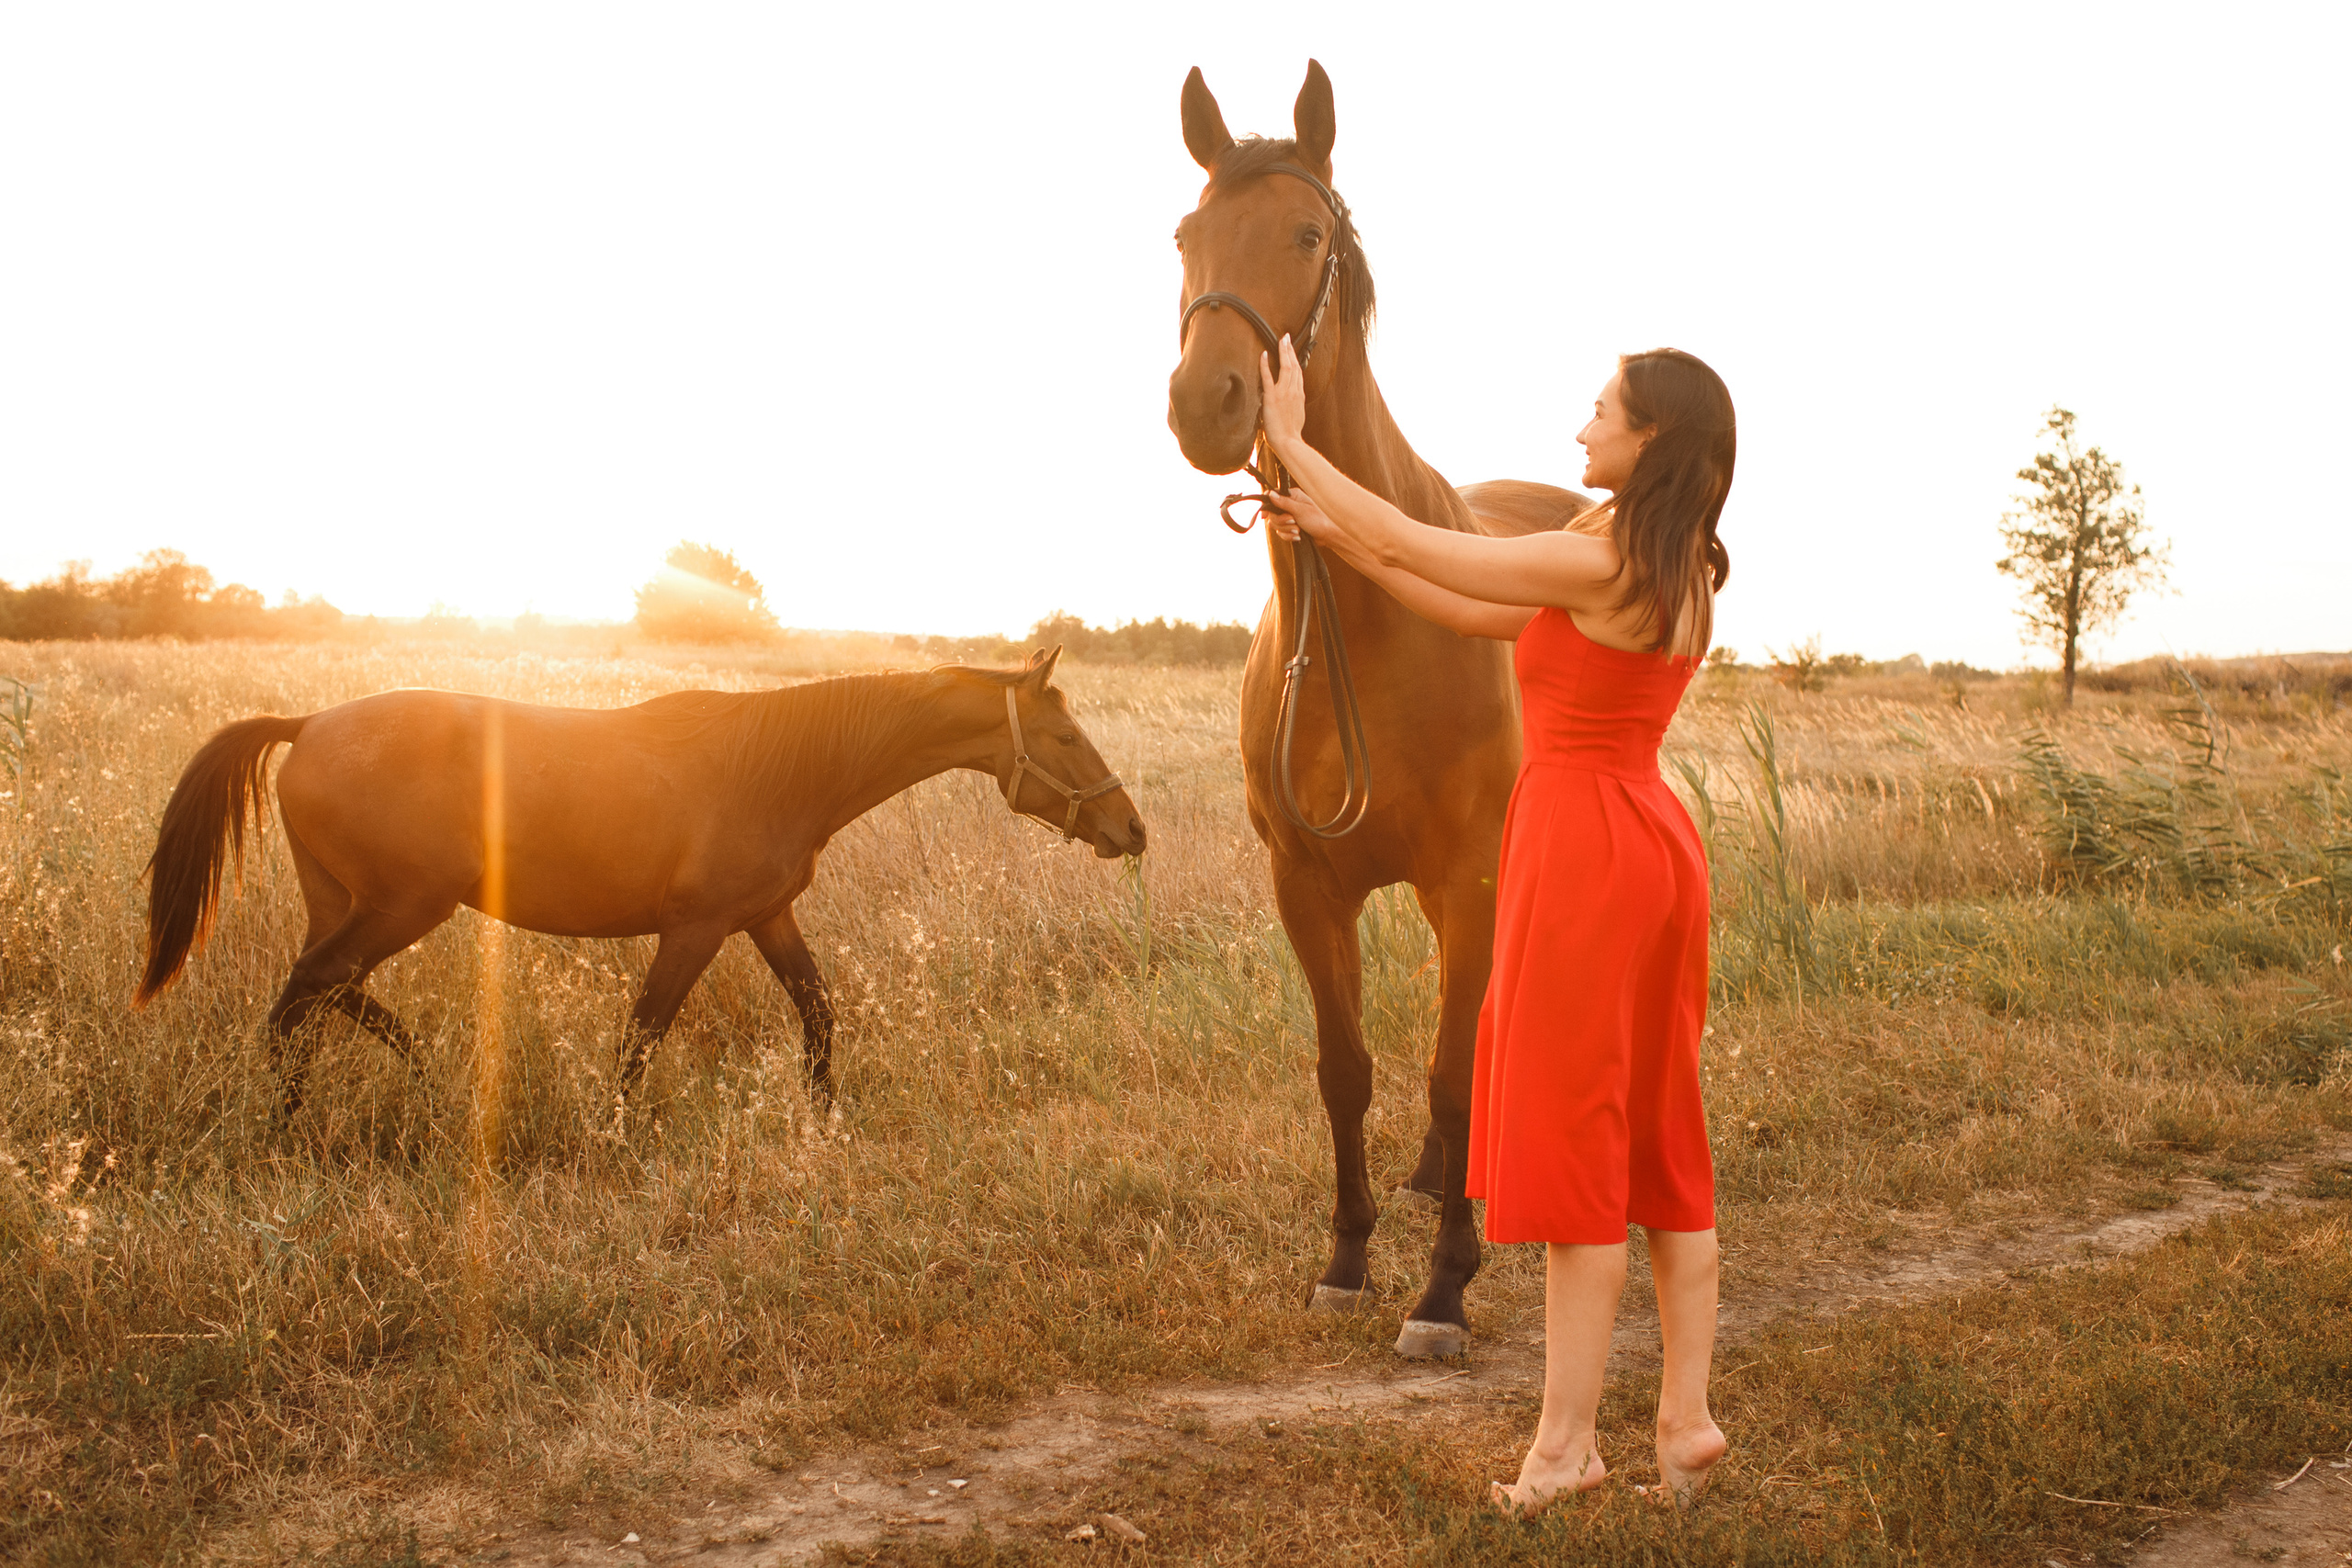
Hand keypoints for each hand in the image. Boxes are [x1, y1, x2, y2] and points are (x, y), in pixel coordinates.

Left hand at [1257, 334, 1305, 449]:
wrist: (1289, 442)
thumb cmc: (1291, 434)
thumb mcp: (1296, 416)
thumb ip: (1293, 405)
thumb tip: (1290, 401)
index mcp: (1299, 395)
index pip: (1298, 372)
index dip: (1295, 358)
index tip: (1292, 349)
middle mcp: (1294, 391)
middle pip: (1294, 365)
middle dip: (1290, 350)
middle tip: (1286, 337)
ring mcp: (1284, 393)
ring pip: (1285, 367)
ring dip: (1283, 352)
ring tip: (1280, 340)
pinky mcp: (1272, 398)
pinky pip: (1268, 378)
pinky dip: (1266, 365)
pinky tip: (1264, 354)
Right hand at [1260, 487, 1338, 546]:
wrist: (1328, 535)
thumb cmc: (1318, 519)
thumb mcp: (1300, 510)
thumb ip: (1283, 503)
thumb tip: (1270, 494)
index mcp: (1292, 496)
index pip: (1272, 497)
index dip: (1267, 507)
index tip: (1265, 516)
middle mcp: (1289, 505)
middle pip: (1272, 514)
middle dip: (1281, 521)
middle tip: (1293, 522)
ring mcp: (1289, 517)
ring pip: (1275, 525)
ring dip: (1287, 530)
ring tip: (1299, 530)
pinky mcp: (1290, 528)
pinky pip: (1281, 533)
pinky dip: (1289, 536)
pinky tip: (1299, 536)